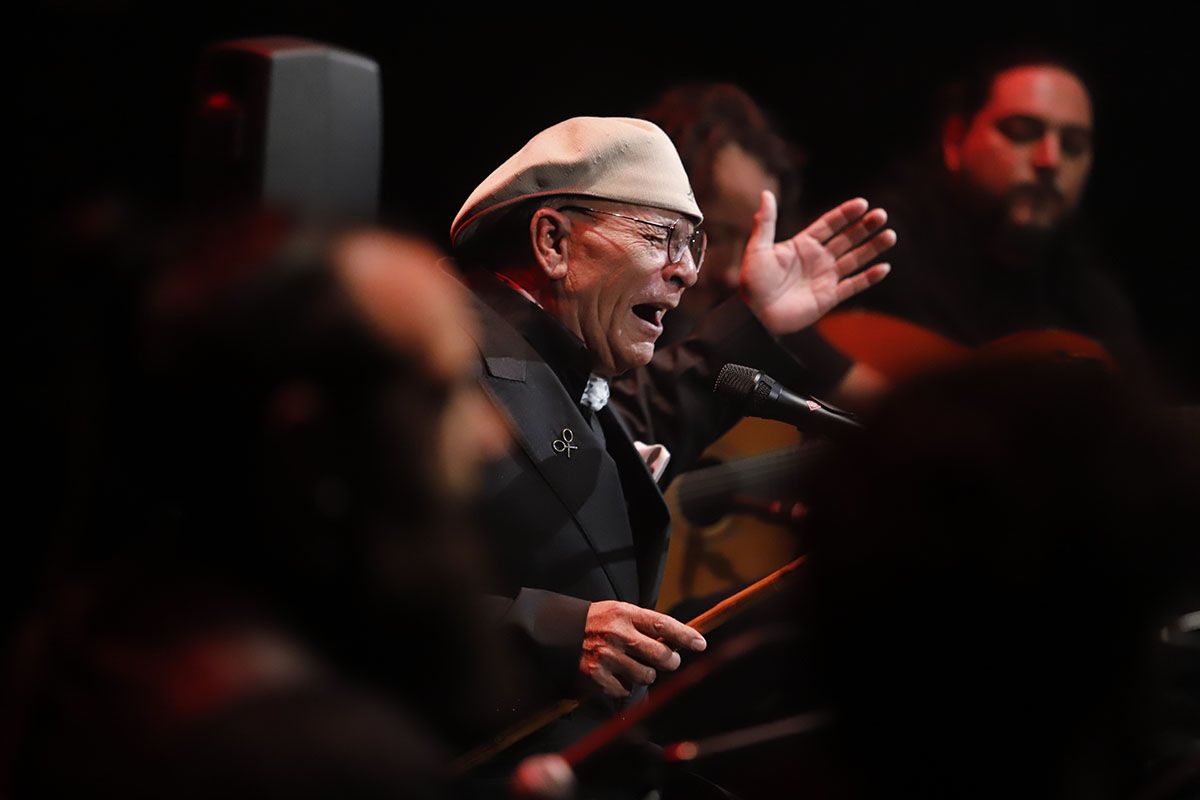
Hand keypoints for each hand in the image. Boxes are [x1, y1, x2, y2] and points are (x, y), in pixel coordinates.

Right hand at [579, 601, 705, 698]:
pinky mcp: (597, 676)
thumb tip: (677, 641)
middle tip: (670, 660)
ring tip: (635, 665)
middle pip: (661, 655)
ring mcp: (608, 657)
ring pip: (647, 676)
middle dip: (671, 661)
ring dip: (646, 674)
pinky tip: (617, 674)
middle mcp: (618, 635)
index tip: (700, 643)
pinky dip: (625, 685)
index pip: (663, 624)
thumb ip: (645, 624)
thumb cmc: (598, 621)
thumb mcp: (620, 611)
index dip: (685, 635)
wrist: (559, 631)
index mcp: (626, 614)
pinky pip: (626, 689)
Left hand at [739, 191, 895, 334]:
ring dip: (872, 248)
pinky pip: (853, 286)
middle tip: (882, 215)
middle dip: (864, 227)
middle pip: (846, 239)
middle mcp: (817, 259)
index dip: (846, 214)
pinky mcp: (829, 297)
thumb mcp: (758, 249)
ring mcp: (825, 278)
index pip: (829, 224)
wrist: (756, 317)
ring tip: (890, 236)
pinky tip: (884, 267)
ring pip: (855, 259)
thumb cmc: (753, 283)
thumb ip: (766, 222)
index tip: (863, 204)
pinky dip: (868, 278)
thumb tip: (766, 193)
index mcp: (802, 245)